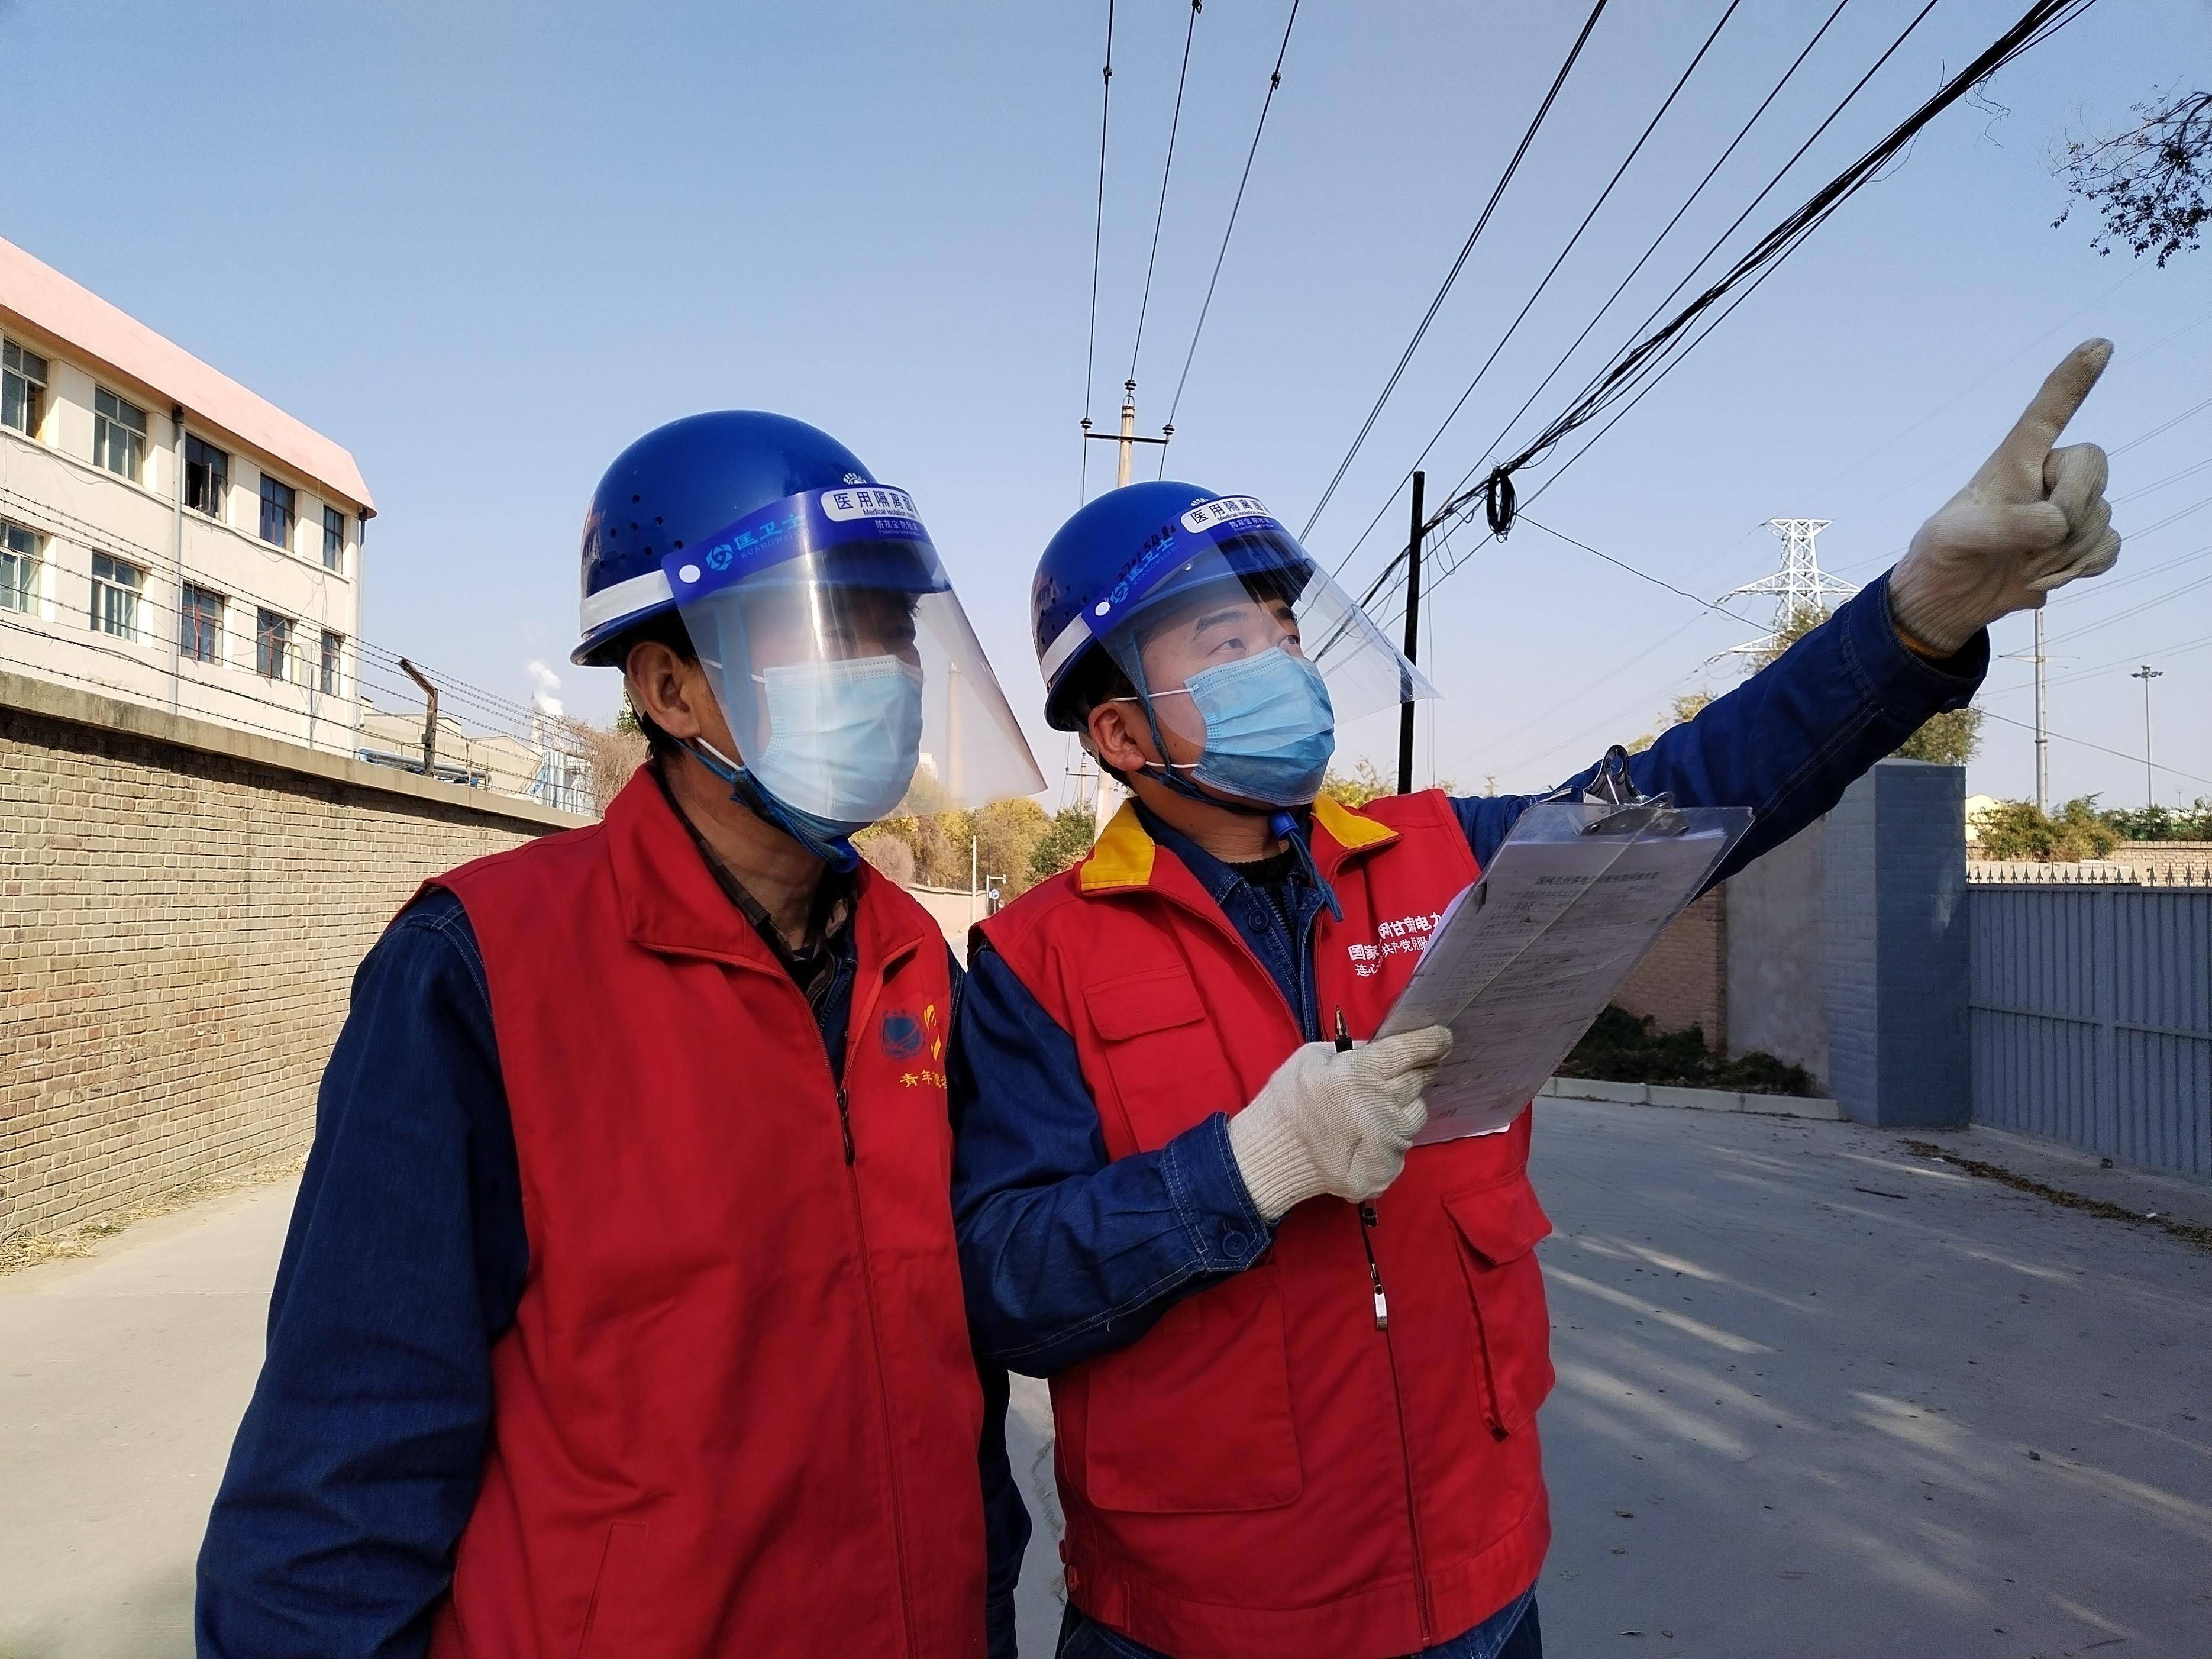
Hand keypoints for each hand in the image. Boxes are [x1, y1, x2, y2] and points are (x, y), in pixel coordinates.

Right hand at [1227, 1026, 1453, 1220]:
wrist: (1270, 1156)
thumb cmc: (1288, 1100)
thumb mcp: (1311, 1057)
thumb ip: (1351, 1050)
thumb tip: (1383, 1048)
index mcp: (1359, 1073)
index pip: (1410, 1051)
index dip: (1431, 1041)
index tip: (1442, 1037)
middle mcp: (1379, 1106)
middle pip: (1419, 1080)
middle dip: (1418, 1070)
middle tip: (1401, 1072)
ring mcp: (1386, 1142)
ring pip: (1416, 1114)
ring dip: (1403, 1107)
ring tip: (1373, 1110)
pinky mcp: (1385, 1170)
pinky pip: (1403, 1146)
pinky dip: (1390, 1139)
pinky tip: (1364, 1139)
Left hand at [1889, 339, 2122, 655]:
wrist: (1948, 600)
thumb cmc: (1944, 554)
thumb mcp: (1954, 537)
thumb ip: (2001, 526)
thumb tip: (2055, 524)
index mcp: (2013, 462)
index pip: (2047, 412)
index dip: (2073, 380)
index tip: (2100, 345)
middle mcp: (2047, 478)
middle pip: (2095, 465)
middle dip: (2071, 507)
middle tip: (2032, 542)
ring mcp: (2068, 510)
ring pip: (2102, 516)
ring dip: (2064, 553)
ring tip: (2022, 566)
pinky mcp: (2081, 544)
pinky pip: (2110, 547)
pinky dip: (2082, 569)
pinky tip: (2044, 578)